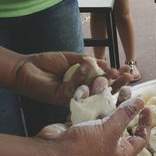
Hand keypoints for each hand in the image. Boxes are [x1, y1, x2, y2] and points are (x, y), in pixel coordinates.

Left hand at [15, 52, 131, 104]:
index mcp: (86, 82)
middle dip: (117, 82)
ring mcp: (74, 96)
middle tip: (129, 76)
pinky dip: (81, 75)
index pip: (105, 80)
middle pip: (104, 89)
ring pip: (92, 91)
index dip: (117, 76)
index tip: (127, 69)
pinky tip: (86, 64)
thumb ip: (87, 62)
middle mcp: (82, 91)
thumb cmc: (49, 63)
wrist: (26, 68)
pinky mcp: (63, 98)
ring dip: (105, 81)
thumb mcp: (72, 58)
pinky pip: (76, 88)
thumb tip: (104, 63)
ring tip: (115, 73)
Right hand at [36, 78, 150, 155]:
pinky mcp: (77, 129)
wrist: (51, 154)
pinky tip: (88, 88)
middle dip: (124, 105)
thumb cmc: (83, 148)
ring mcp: (91, 137)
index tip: (146, 109)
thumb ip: (126, 115)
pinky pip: (86, 113)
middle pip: (121, 123)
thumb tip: (140, 103)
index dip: (146, 124)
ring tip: (108, 84)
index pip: (140, 139)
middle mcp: (107, 146)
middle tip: (128, 90)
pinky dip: (88, 101)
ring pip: (102, 115)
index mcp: (119, 152)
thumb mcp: (110, 130)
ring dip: (105, 99)